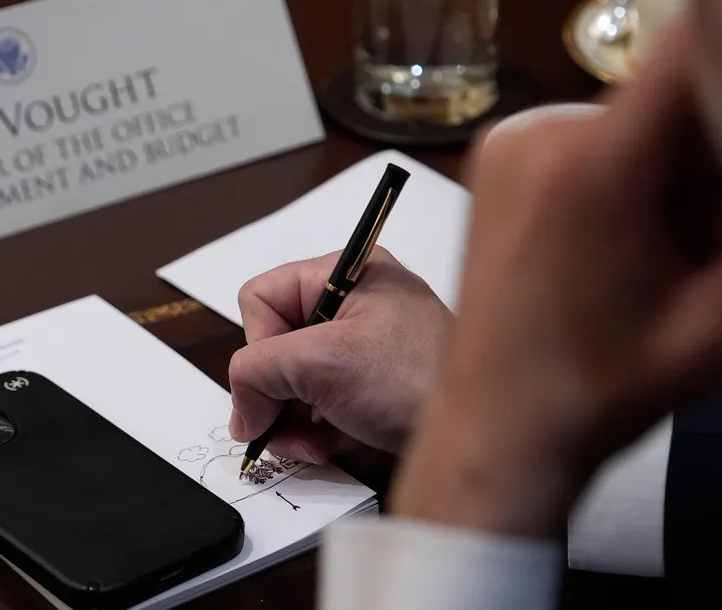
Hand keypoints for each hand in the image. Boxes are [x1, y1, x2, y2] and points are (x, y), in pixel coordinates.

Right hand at [228, 248, 451, 464]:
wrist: (482, 432)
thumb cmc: (416, 378)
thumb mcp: (322, 363)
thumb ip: (257, 373)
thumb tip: (240, 410)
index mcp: (345, 274)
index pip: (261, 298)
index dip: (258, 343)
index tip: (277, 381)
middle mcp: (353, 306)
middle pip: (274, 346)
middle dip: (276, 394)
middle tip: (285, 426)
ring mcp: (364, 350)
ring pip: (293, 384)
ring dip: (294, 422)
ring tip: (317, 443)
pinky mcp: (372, 388)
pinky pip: (321, 407)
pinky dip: (318, 433)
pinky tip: (334, 447)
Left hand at [390, 23, 721, 538]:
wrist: (495, 425)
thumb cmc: (600, 391)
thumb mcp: (721, 330)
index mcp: (589, 165)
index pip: (691, 54)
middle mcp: (537, 130)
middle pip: (669, 101)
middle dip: (719, 163)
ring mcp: (510, 137)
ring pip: (637, 122)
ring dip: (678, 176)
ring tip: (673, 259)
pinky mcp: (499, 153)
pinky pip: (593, 137)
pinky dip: (631, 176)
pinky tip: (628, 244)